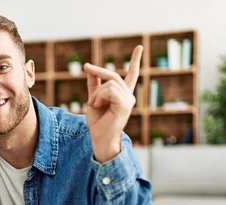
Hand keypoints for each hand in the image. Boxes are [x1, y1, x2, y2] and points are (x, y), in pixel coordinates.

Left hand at [83, 45, 142, 162]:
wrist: (99, 138)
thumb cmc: (97, 121)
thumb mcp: (94, 99)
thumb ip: (94, 84)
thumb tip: (89, 67)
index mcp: (123, 94)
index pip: (132, 75)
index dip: (135, 61)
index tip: (139, 47)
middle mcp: (129, 96)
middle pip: (113, 75)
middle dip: (98, 71)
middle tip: (86, 67)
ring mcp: (129, 100)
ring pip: (110, 83)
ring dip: (97, 93)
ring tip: (94, 104)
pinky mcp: (125, 104)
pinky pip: (110, 90)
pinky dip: (99, 96)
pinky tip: (97, 105)